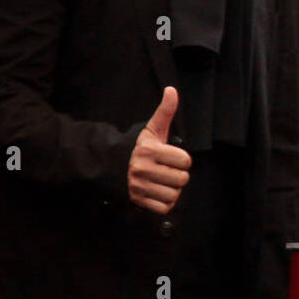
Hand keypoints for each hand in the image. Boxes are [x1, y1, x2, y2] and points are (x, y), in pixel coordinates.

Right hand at [127, 86, 191, 213]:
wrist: (113, 167)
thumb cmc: (139, 148)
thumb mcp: (152, 129)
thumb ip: (165, 111)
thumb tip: (172, 90)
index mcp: (150, 150)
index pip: (185, 161)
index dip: (182, 159)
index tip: (171, 157)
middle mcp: (143, 169)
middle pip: (182, 179)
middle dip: (178, 175)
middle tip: (167, 170)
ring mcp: (139, 187)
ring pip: (174, 194)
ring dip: (172, 189)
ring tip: (162, 181)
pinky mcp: (138, 201)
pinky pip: (164, 207)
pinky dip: (164, 202)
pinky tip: (158, 192)